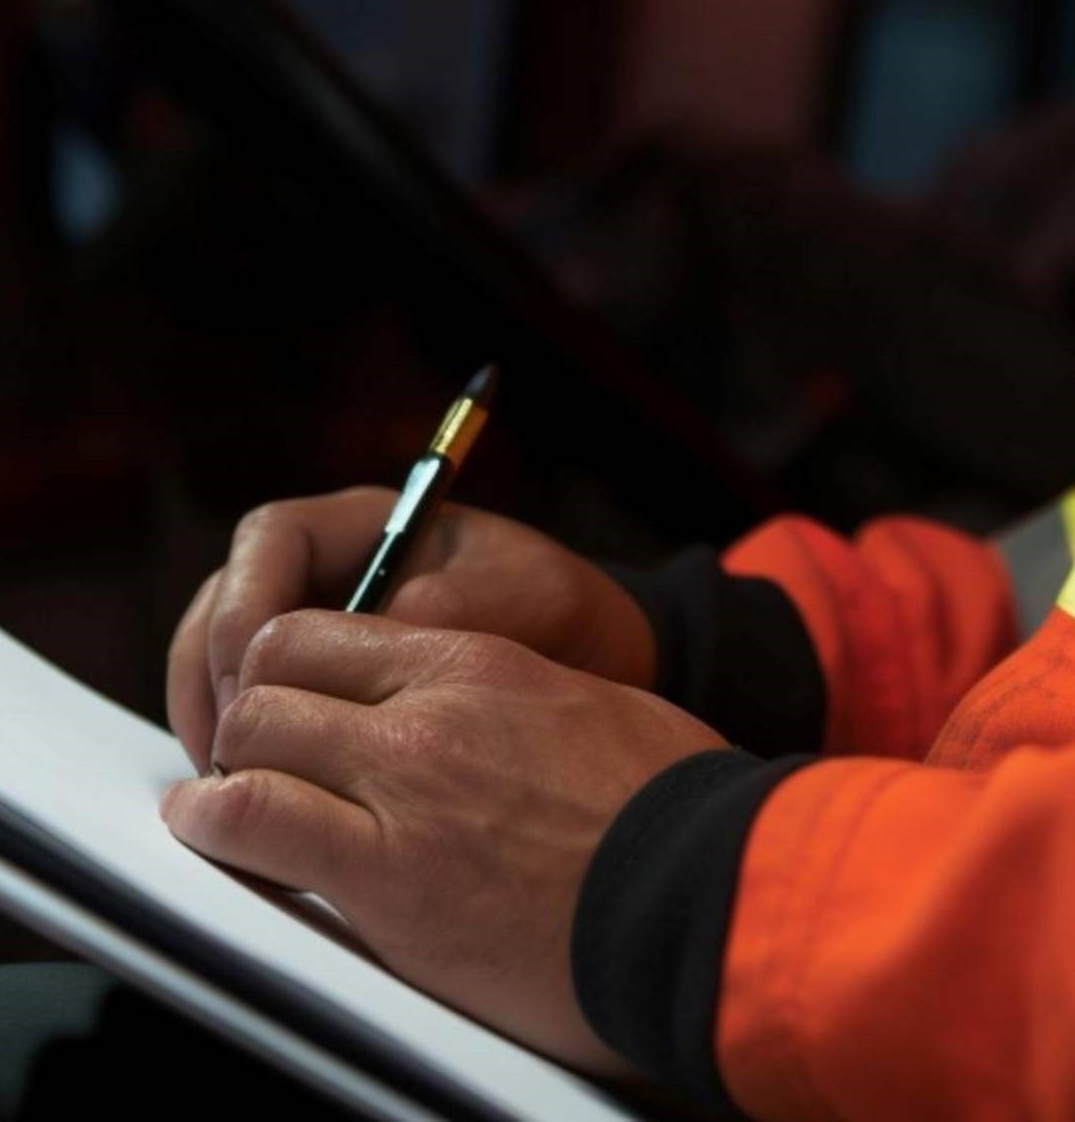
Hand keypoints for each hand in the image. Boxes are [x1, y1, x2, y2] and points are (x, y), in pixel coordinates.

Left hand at [160, 613, 725, 1069]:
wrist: (705, 890)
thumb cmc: (668, 804)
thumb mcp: (587, 711)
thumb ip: (507, 702)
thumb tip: (474, 721)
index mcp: (478, 661)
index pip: (322, 633)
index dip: (283, 667)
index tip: (283, 706)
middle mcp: (427, 712)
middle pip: (273, 679)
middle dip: (247, 720)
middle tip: (251, 762)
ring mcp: (404, 790)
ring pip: (249, 743)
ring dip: (226, 775)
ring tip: (224, 808)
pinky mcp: (390, 879)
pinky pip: (256, 826)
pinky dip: (221, 830)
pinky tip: (222, 841)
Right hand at [169, 491, 656, 772]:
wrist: (599, 671)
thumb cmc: (565, 617)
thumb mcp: (528, 600)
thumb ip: (455, 608)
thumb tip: (388, 620)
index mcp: (371, 526)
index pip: (271, 538)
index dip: (248, 600)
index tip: (256, 673)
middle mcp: (330, 574)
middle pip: (225, 605)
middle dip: (212, 673)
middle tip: (224, 749)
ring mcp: (320, 639)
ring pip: (227, 667)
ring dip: (216, 721)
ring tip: (230, 788)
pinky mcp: (323, 703)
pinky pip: (265, 721)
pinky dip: (252, 760)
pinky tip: (264, 811)